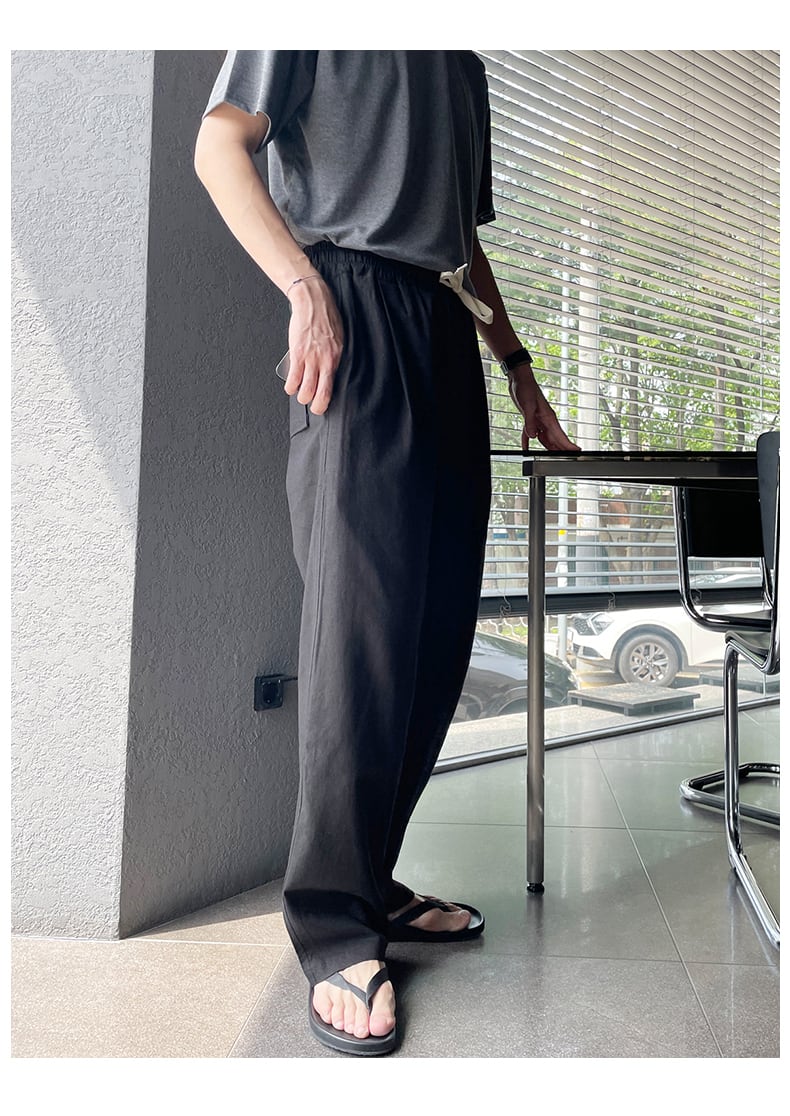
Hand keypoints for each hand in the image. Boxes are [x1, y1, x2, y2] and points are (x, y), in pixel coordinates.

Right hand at [284, 274, 343, 414]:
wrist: (313, 302)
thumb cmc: (326, 317)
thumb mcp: (338, 340)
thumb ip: (334, 356)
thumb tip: (329, 371)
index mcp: (337, 358)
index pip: (334, 386)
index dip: (328, 399)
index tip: (324, 402)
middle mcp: (325, 361)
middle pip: (321, 394)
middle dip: (316, 406)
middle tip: (312, 405)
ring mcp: (311, 359)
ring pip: (306, 390)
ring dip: (302, 397)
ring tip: (300, 394)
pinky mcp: (297, 353)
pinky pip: (293, 378)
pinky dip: (290, 387)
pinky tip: (290, 386)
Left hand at [507, 363, 580, 451]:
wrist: (519, 379)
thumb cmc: (525, 388)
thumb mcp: (527, 406)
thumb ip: (530, 422)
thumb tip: (533, 436)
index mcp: (548, 417)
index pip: (561, 435)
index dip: (569, 445)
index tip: (578, 452)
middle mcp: (546, 420)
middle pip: (555, 439)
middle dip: (561, 450)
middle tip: (567, 460)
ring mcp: (539, 420)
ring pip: (546, 438)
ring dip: (548, 448)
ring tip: (551, 458)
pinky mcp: (531, 419)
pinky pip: (531, 433)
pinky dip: (528, 441)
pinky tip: (526, 447)